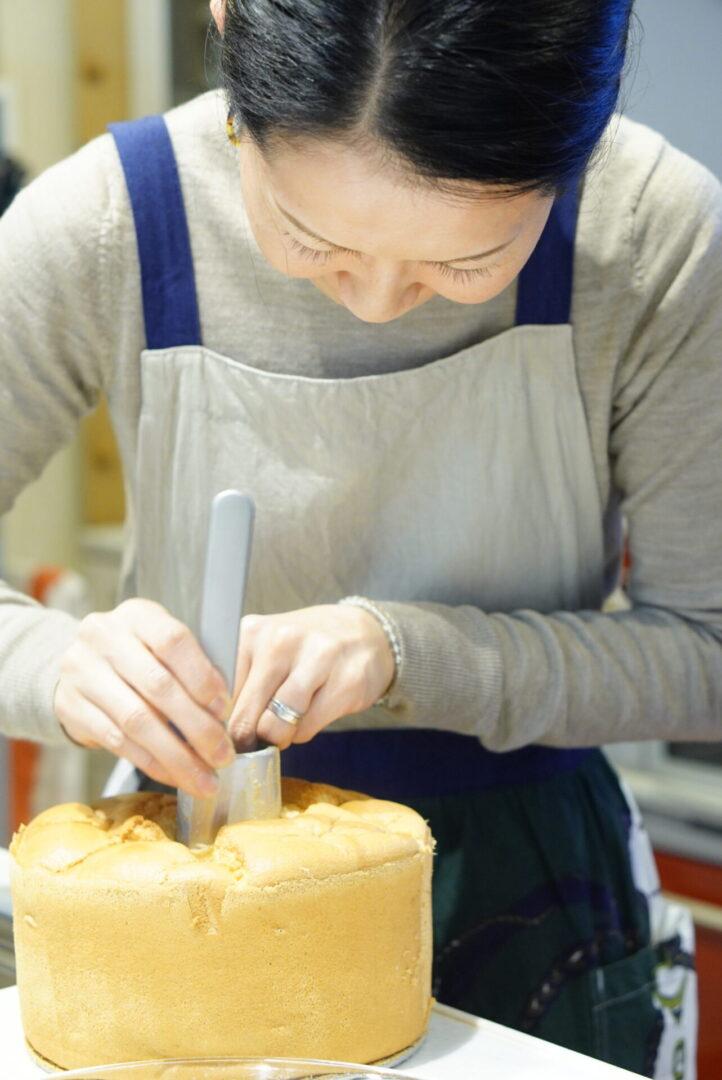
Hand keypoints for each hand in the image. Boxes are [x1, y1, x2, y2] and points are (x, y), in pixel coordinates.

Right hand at [54, 599, 235, 796]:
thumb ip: (192, 666)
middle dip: (197, 727)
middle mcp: (104, 637)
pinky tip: (175, 776)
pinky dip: (152, 763)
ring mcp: (82, 672)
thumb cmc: (139, 656)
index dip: (202, 677)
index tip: (225, 709)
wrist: (81, 666)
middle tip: (224, 755)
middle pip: (157, 686)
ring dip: (177, 756)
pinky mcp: (70, 707)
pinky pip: (117, 742)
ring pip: (137, 721)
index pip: (173, 641)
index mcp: (137, 615)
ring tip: (205, 778)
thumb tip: (224, 711)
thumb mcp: (162, 646)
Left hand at [228, 604, 395, 749]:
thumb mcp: (265, 651)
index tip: (230, 731)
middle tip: (256, 739)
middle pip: (244, 716)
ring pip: (275, 726)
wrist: (364, 634)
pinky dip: (303, 733)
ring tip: (285, 724)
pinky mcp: (346, 681)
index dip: (220, 722)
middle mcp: (281, 640)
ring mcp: (317, 658)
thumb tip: (215, 734)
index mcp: (252, 632)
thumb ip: (238, 684)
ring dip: (278, 737)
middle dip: (248, 738)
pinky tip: (311, 713)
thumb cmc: (304, 650)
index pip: (217, 696)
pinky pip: (306, 729)